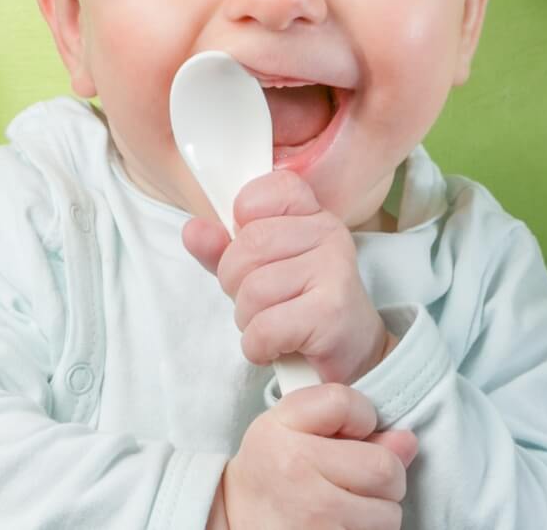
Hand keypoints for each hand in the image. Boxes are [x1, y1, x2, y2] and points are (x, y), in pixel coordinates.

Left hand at [184, 170, 392, 385]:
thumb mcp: (258, 271)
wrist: (353, 355)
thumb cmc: (301, 307)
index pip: (265, 191)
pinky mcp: (331, 312)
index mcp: (312, 214)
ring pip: (253, 291)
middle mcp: (328, 233)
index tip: (254, 251)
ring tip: (273, 325)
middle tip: (260, 302)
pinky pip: (265, 328)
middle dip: (236, 284)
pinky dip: (259, 346)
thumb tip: (192, 230)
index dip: (243, 221)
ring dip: (249, 320)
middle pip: (247, 247)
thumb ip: (223, 249)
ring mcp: (334, 270)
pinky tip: (278, 346)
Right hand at [207, 383, 416, 529]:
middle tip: (357, 479)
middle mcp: (296, 473)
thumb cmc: (272, 468)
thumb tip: (407, 441)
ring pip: (388, 513)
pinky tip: (343, 524)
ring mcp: (312, 519)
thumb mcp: (291, 425)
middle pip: (385, 468)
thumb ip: (348, 418)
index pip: (347, 404)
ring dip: (378, 511)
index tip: (349, 433)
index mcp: (283, 432)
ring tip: (347, 505)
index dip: (362, 417)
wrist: (236, 518)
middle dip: (384, 475)